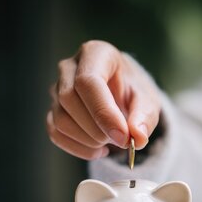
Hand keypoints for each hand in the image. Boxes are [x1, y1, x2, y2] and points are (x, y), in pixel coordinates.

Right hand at [46, 40, 160, 159]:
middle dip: (97, 128)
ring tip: (112, 140)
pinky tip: (99, 148)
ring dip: (89, 140)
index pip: (88, 81)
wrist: (123, 95)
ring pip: (60, 119)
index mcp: (96, 53)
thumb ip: (145, 117)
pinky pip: (56, 133)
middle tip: (122, 139)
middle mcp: (70, 67)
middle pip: (69, 99)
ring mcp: (56, 88)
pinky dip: (79, 148)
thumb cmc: (134, 92)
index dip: (104, 113)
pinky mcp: (52, 110)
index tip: (123, 137)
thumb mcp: (148, 100)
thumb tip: (137, 138)